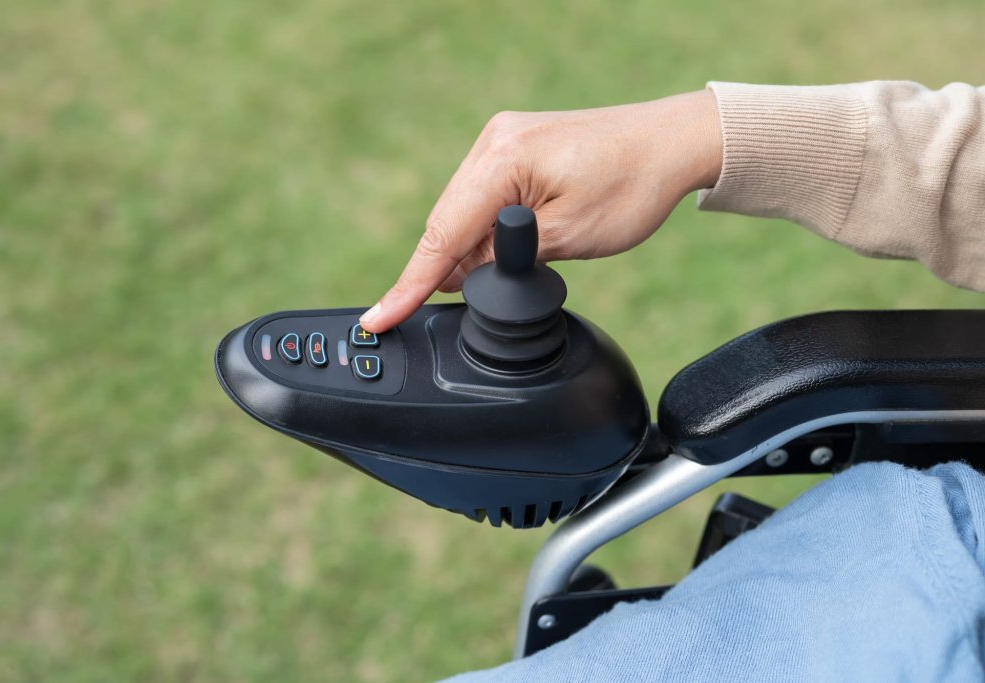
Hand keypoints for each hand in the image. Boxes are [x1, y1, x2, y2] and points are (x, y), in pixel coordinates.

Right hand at [360, 89, 721, 332]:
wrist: (673, 141)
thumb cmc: (633, 185)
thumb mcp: (567, 238)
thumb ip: (505, 260)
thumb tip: (460, 275)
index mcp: (503, 161)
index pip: (442, 235)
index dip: (409, 284)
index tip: (379, 317)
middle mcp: (495, 141)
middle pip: (445, 221)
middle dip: (441, 269)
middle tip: (444, 308)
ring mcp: (503, 139)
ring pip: (460, 210)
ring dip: (464, 248)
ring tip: (485, 280)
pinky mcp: (515, 145)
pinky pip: (479, 195)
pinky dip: (479, 227)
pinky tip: (492, 250)